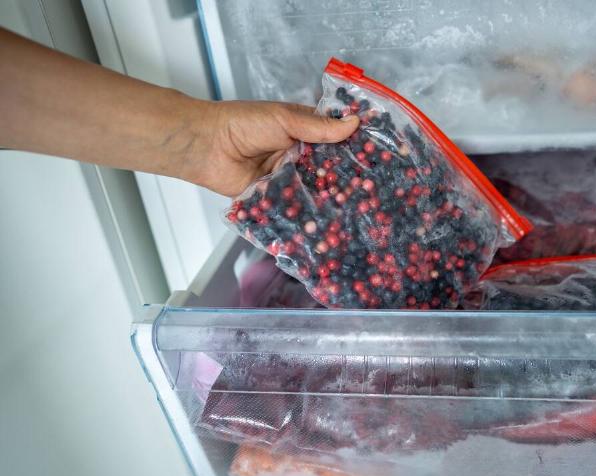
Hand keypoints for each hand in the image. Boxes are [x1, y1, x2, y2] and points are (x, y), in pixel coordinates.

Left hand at [180, 101, 359, 196]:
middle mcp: (298, 156)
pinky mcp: (274, 198)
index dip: (353, 149)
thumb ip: (318, 127)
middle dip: (344, 180)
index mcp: (303, 132)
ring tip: (356, 211)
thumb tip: (354, 124)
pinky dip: (306, 214)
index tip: (377, 159)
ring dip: (328, 199)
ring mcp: (287, 178)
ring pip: (314, 190)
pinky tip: (327, 223)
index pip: (334, 141)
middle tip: (371, 191)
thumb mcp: (285, 119)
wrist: (206, 146)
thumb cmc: (243, 124)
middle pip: (327, 170)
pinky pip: (294, 207)